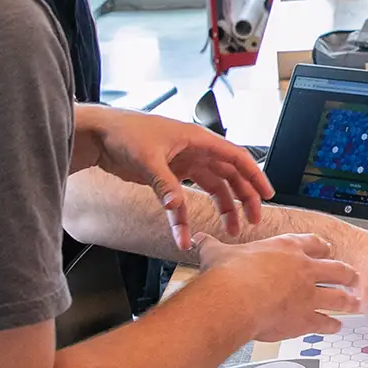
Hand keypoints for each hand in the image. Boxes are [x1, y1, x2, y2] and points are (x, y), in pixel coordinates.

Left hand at [76, 104, 270, 251]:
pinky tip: (186, 234)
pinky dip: (187, 217)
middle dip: (244, 198)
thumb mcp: (146, 158)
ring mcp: (184, 163)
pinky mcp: (170, 176)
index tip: (267, 195)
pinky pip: (186, 199)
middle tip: (252, 220)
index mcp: (198, 139)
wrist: (100, 135)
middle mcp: (196, 151)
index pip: (237, 157)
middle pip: (230, 175)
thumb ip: (164, 184)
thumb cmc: (124, 133)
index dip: (255, 176)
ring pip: (214, 187)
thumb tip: (176, 206)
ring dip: (224, 208)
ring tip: (231, 230)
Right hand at [194, 233, 358, 342]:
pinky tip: (335, 327)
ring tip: (353, 304)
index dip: (322, 247)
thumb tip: (198, 241)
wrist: (234, 299)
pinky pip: (326, 321)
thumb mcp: (217, 253)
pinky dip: (332, 325)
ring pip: (339, 296)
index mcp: (286, 249)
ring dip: (348, 301)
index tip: (325, 250)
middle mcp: (304, 269)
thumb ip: (212, 246)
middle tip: (351, 277)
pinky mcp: (307, 317)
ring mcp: (309, 294)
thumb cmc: (227, 276)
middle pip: (337, 269)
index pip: (313, 243)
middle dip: (346, 274)